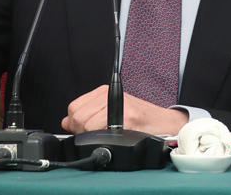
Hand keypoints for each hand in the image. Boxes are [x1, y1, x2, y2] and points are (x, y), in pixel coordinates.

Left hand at [61, 85, 188, 135]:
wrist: (165, 123)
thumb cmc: (140, 119)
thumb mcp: (110, 111)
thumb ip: (88, 115)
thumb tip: (66, 122)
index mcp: (103, 92)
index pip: (73, 108)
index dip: (75, 124)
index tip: (85, 131)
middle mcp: (109, 95)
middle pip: (78, 117)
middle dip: (82, 132)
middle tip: (97, 135)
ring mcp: (118, 105)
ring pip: (87, 125)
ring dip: (93, 137)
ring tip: (108, 136)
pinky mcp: (127, 117)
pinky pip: (102, 131)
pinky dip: (104, 138)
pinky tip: (115, 136)